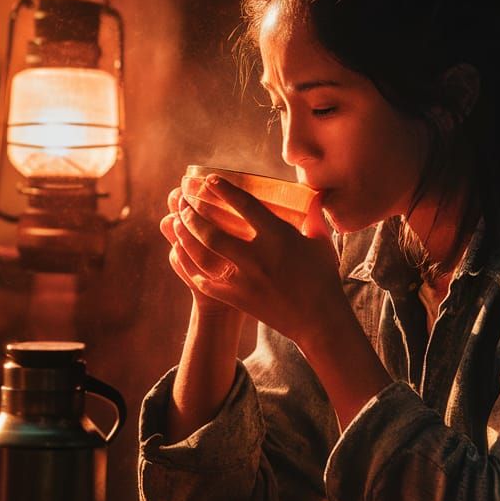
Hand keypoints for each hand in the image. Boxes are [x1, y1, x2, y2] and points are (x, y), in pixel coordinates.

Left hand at [172, 174, 347, 347]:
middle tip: (183, 202)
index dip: (223, 190)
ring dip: (186, 236)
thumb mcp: (320, 241)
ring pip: (204, 254)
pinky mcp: (238, 299)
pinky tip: (181, 255)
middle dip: (193, 213)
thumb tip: (313, 193)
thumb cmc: (323, 277)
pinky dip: (190, 268)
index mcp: (279, 236)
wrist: (319, 320)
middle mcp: (258, 256)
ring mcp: (245, 280)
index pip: (245, 205)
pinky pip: (205, 282)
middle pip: (213, 230)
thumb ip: (311, 215)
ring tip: (176, 222)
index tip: (208, 180)